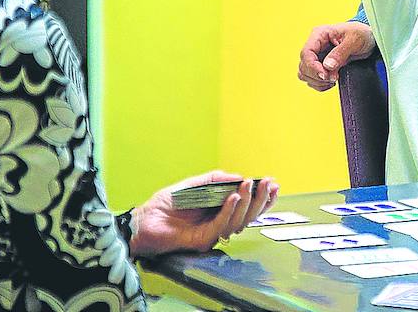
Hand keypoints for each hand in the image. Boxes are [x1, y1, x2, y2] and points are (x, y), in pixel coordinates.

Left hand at [128, 171, 278, 256]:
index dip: (262, 197)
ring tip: (249, 185)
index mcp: (220, 210)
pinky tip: (233, 197)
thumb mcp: (194, 184)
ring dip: (246, 203)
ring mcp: (212, 233)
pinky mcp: (202, 240)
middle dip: (260, 200)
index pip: (248, 206)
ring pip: (238, 222)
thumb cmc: (166, 204)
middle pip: (248, 216)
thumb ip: (216, 180)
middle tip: (268, 184)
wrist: (143, 220)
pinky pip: (220, 225)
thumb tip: (239, 177)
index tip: (273, 184)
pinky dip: (229, 211)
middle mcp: (219, 223)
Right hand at [298, 21, 375, 90]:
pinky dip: (320, 84)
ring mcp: (317, 56)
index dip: (312, 67)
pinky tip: (332, 81)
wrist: (369, 39)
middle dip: (317, 75)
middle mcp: (316, 45)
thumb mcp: (354, 40)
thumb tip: (327, 66)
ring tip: (334, 79)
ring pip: (305, 74)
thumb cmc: (362, 34)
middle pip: (303, 66)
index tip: (325, 75)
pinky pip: (312, 79)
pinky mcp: (321, 66)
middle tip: (333, 77)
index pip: (306, 53)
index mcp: (320, 34)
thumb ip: (340, 52)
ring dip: (318, 81)